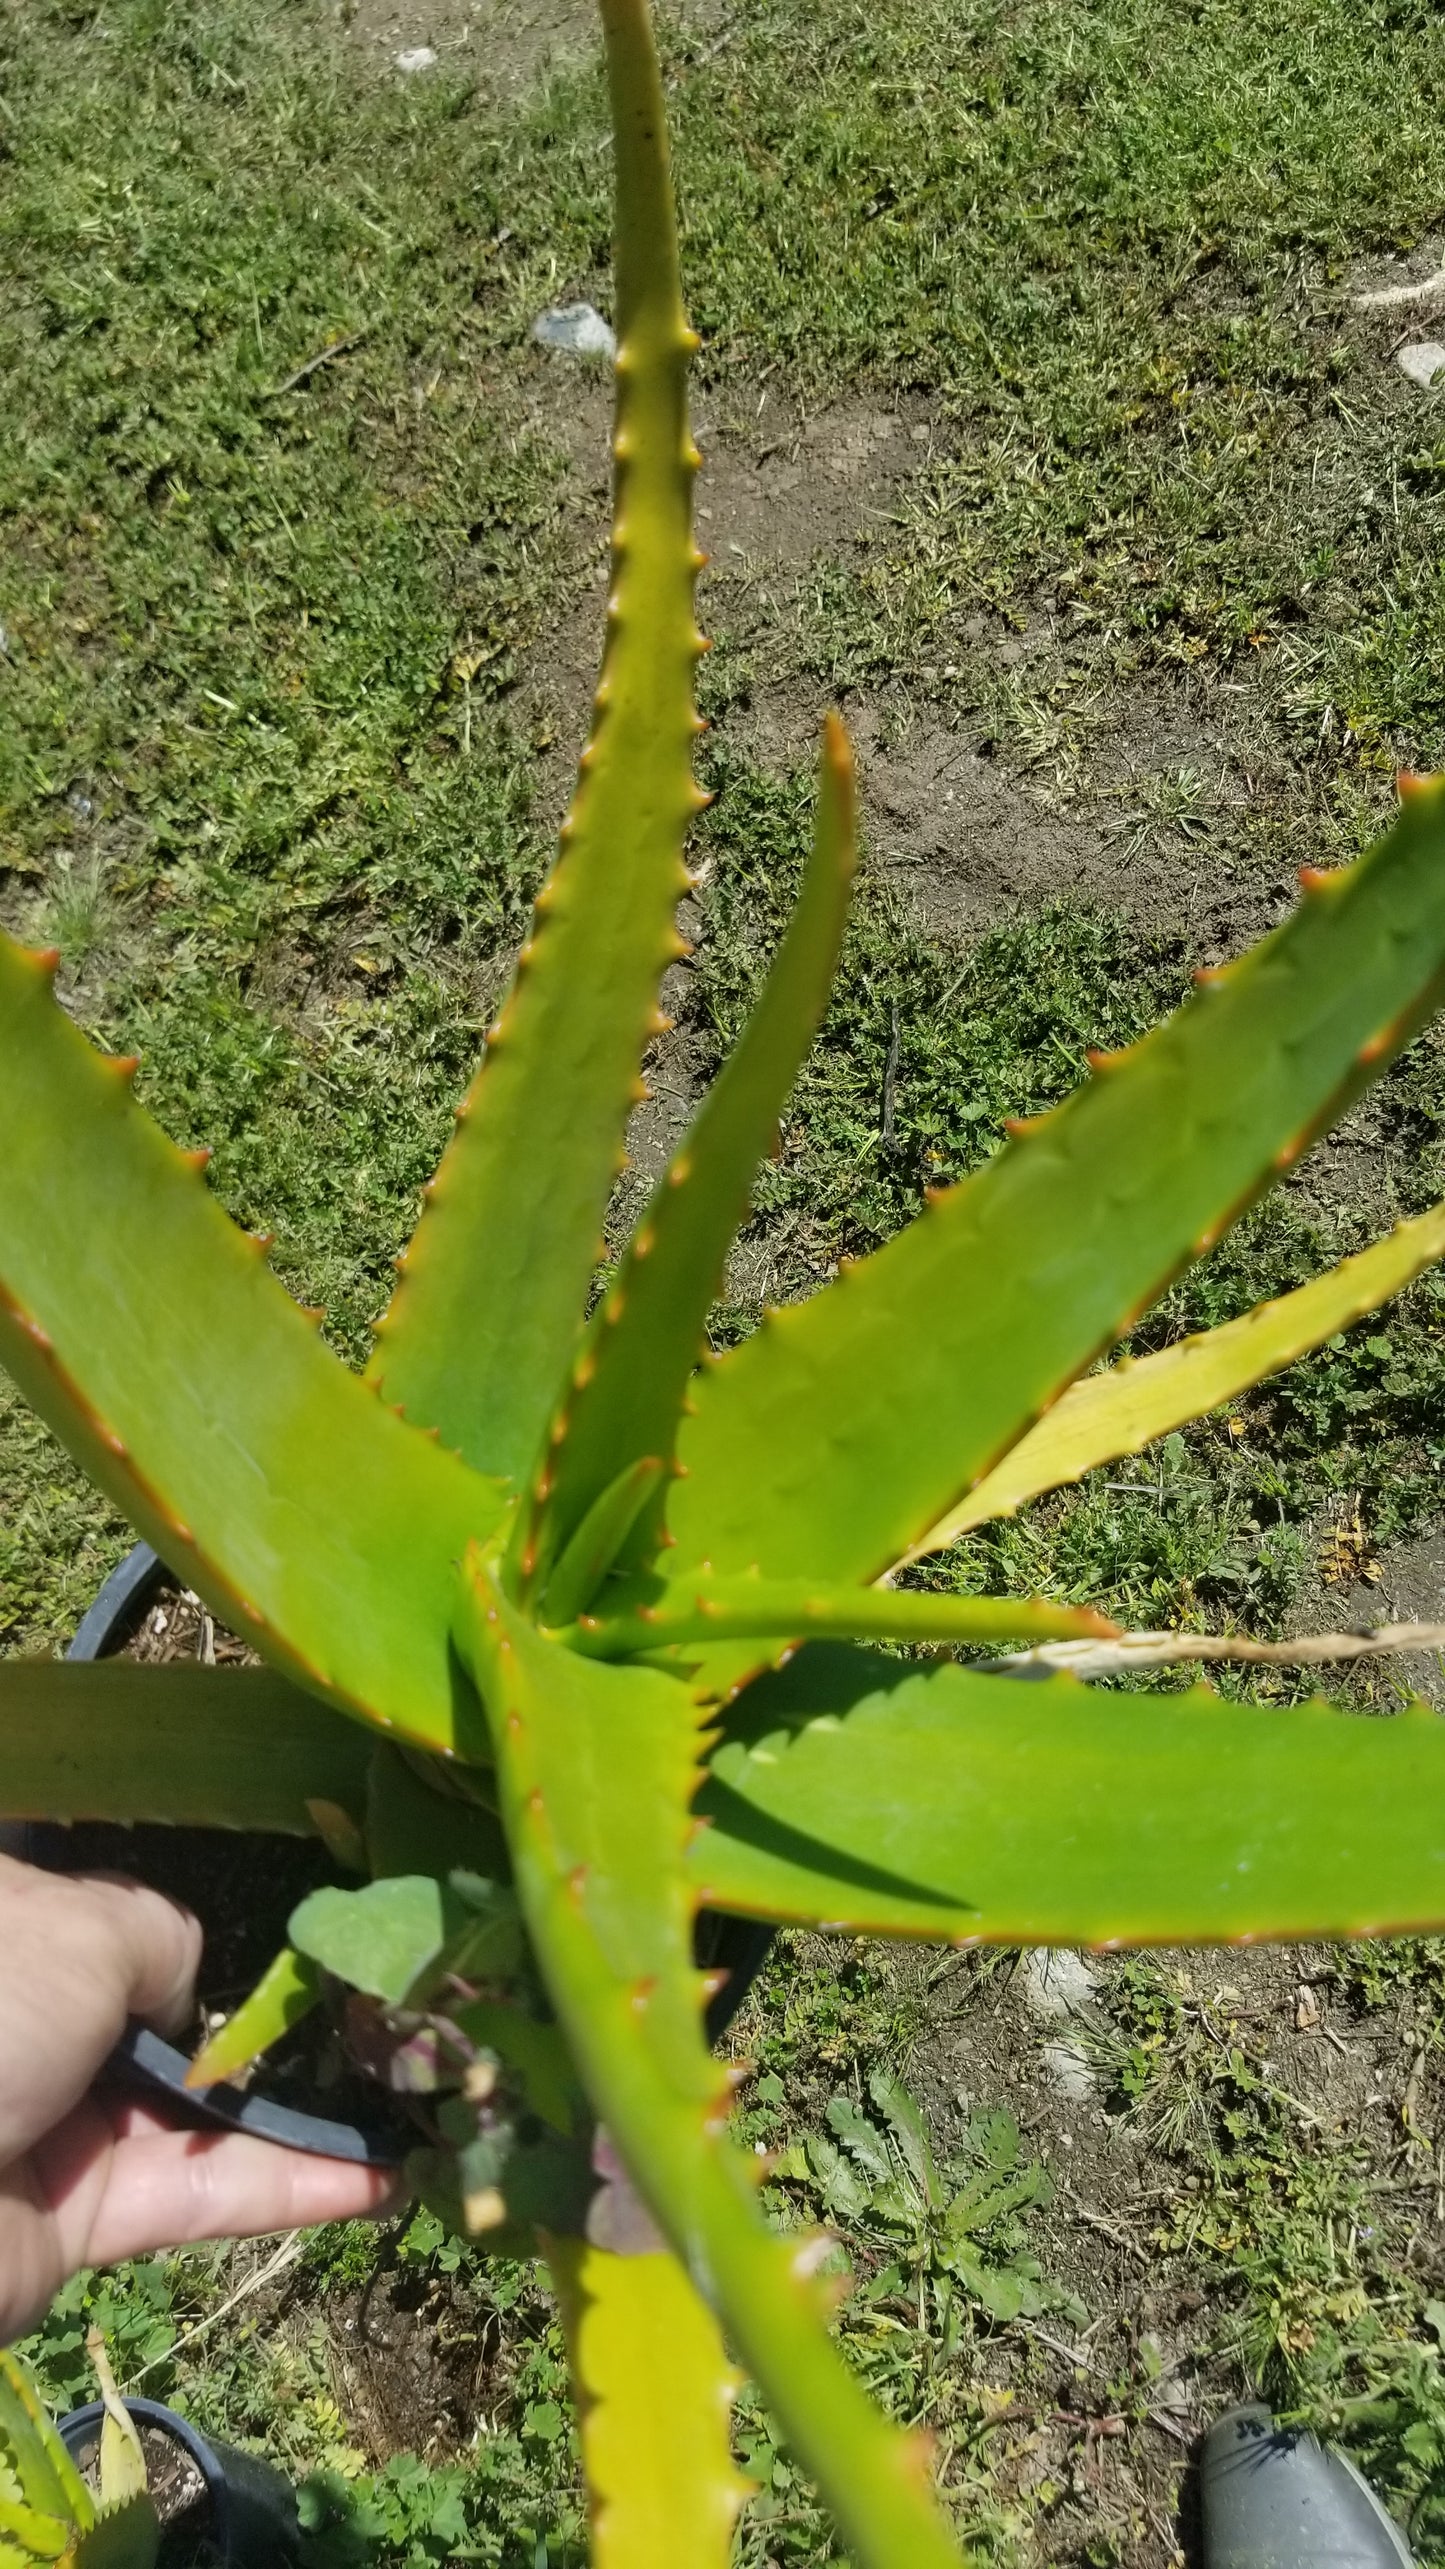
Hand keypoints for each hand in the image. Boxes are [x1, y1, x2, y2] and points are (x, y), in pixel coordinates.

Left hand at [0, 1854, 399, 2341]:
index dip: (205, 1905)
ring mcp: (53, 2122)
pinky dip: (291, 2187)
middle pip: (168, 2012)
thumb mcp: (83, 1926)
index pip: (113, 1906)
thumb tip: (189, 1996)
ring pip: (197, 2110)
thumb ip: (163, 1938)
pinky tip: (385, 2175)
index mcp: (17, 1922)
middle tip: (388, 2002)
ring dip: (304, 2106)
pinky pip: (199, 2195)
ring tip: (420, 2088)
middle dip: (272, 2012)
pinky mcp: (76, 2222)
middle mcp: (33, 2016)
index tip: (309, 1905)